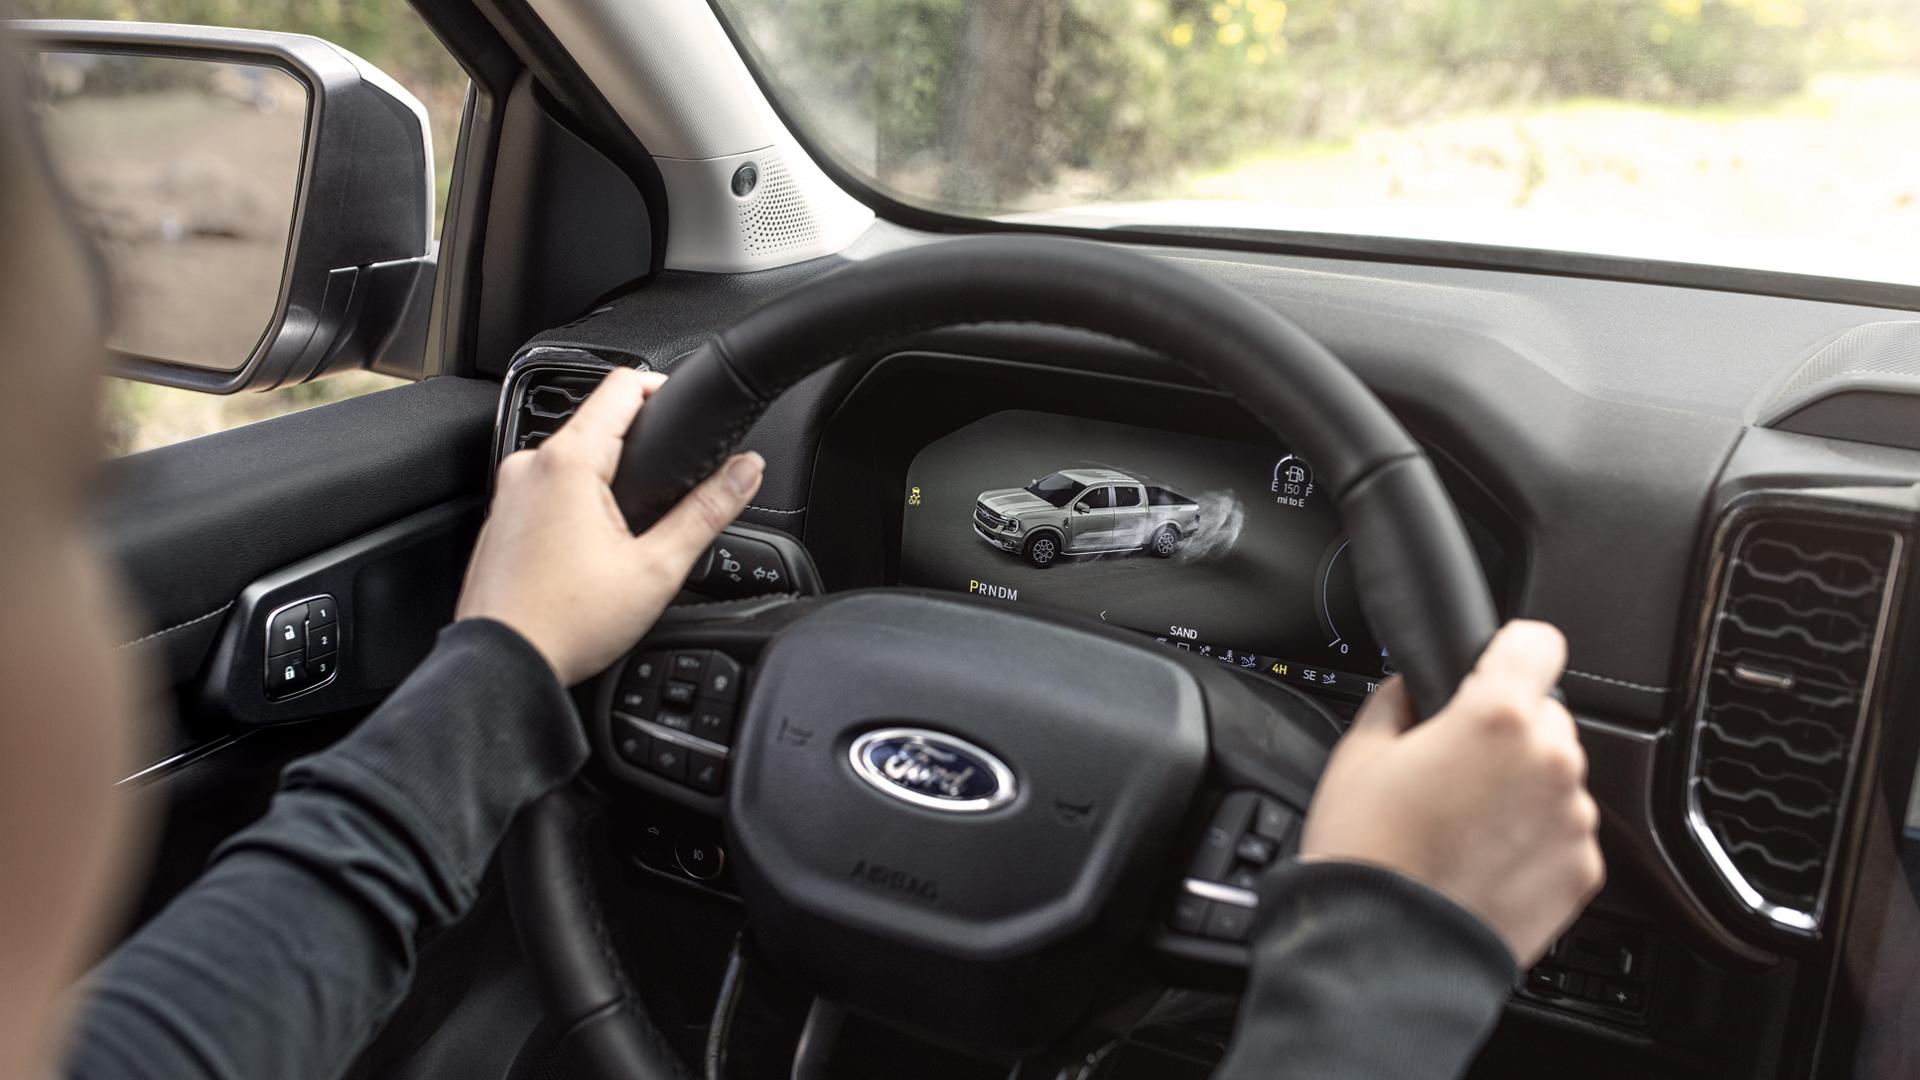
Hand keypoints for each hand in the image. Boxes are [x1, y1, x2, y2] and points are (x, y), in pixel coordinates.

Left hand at [455, 366, 764, 684]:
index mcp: (567, 461)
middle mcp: (529, 465)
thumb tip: (746, 471)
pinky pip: (547, 488)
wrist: (501, 667)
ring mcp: (509, 492)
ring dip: (607, 477)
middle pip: (597, 422)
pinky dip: (577, 503)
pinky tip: (594, 548)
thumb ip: (708, 510)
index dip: (662, 388)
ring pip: (572, 458)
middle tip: (672, 483)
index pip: (621, 386)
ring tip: (633, 526)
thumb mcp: (657, 568)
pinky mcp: (502, 519)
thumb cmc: (567, 624)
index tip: (686, 409)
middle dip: (638, 445)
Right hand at [1298, 620, 1602, 964]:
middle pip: (1545, 716)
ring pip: (1556, 775)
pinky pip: (1564, 831)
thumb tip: (1416, 689)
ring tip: (1466, 824)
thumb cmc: (1368, 853)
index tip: (1496, 666)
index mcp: (1495, 716)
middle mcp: (1548, 760)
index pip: (1537, 642)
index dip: (1509, 651)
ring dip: (1523, 787)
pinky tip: (1484, 859)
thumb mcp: (1359, 752)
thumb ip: (1400, 701)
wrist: (1387, 948)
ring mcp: (1572, 819)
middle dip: (1507, 732)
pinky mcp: (1583, 870)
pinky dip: (1534, 839)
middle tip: (1455, 770)